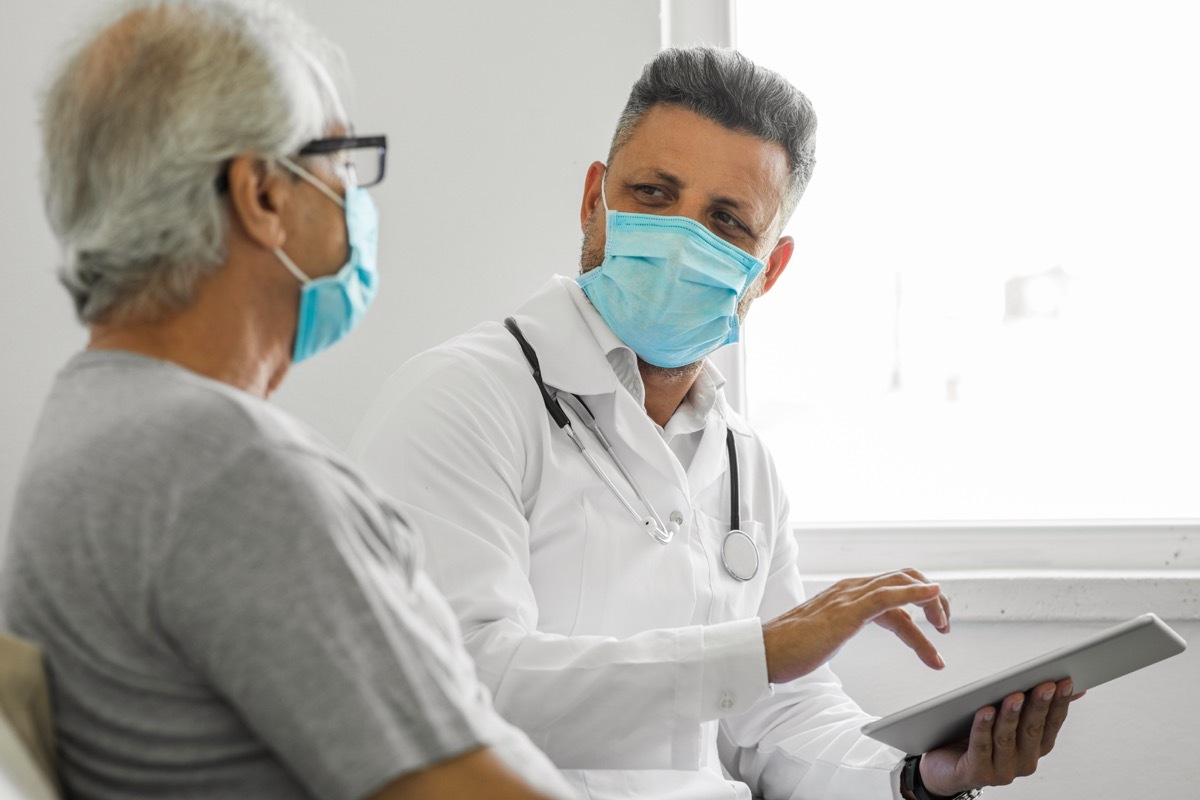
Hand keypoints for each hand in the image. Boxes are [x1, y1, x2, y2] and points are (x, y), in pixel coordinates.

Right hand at [762, 568, 950, 683]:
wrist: (765, 652)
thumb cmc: (791, 647)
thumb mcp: (829, 635)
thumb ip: (845, 627)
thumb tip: (854, 632)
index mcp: (848, 594)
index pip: (895, 589)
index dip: (920, 604)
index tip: (934, 630)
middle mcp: (851, 589)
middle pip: (905, 578)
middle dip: (932, 600)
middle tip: (944, 627)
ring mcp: (849, 597)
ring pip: (901, 585)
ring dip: (931, 603)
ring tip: (944, 629)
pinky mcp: (847, 611)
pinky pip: (888, 595)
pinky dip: (914, 593)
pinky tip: (932, 596)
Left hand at [919, 679, 1085, 795]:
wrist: (945, 766)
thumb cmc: (978, 736)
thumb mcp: (1008, 718)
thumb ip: (1033, 703)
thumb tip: (1070, 685)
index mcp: (1035, 748)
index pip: (1052, 724)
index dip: (1059, 704)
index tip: (1064, 682)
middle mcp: (1023, 762)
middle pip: (1032, 730)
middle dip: (1039, 706)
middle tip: (1044, 684)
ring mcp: (1001, 771)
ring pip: (1007, 738)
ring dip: (1011, 715)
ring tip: (1014, 695)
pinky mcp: (977, 773)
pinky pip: (981, 747)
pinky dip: (983, 727)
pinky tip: (985, 711)